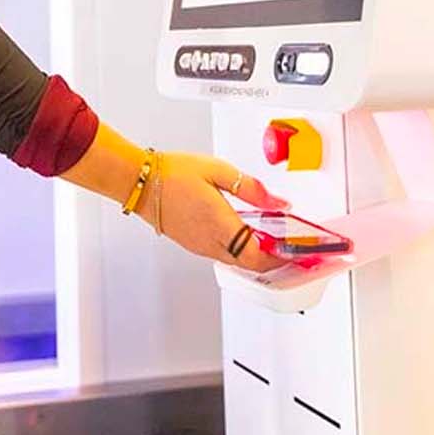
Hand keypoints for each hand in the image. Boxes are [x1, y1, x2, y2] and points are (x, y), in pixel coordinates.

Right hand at [138, 153, 292, 274]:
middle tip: (286, 244)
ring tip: (268, 236)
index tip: (294, 248)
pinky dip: (239, 249)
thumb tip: (279, 202)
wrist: (140, 182)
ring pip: (236, 261)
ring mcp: (199, 246)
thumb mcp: (218, 171)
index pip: (258, 256)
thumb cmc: (173, 174)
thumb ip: (253, 189)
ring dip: (255, 254)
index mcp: (220, 225)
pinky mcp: (192, 244)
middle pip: (250, 264)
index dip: (279, 256)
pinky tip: (242, 232)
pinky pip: (223, 254)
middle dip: (272, 258)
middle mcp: (210, 242)